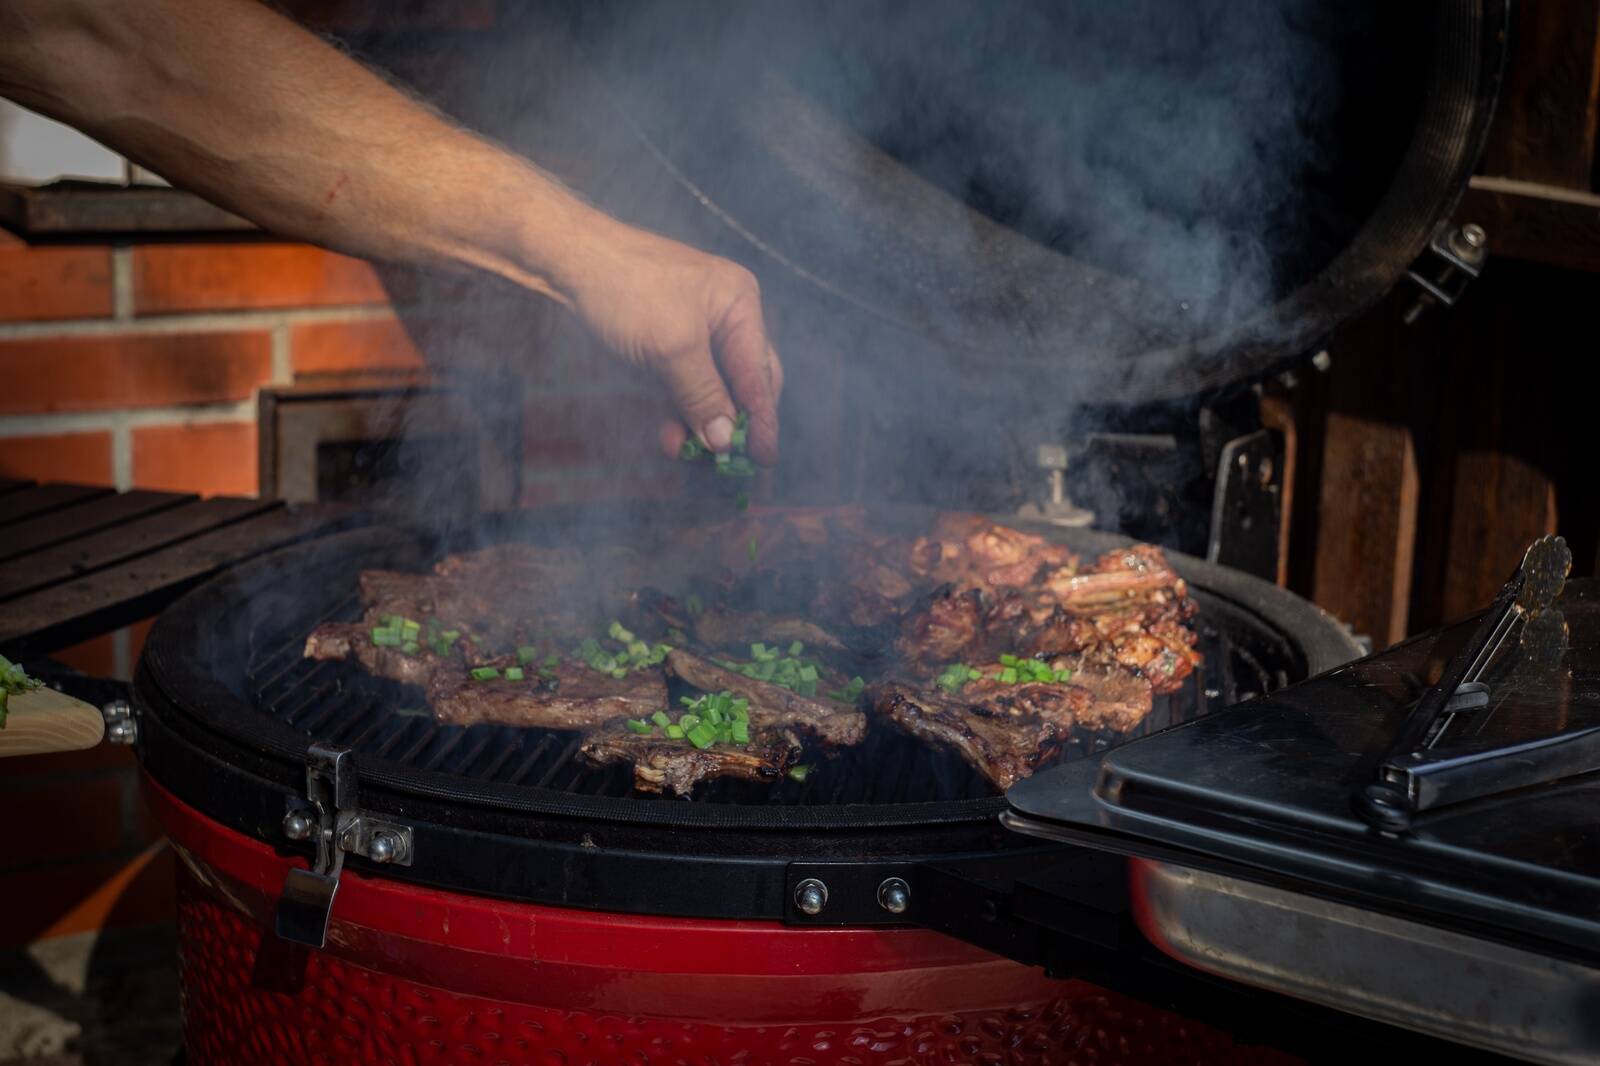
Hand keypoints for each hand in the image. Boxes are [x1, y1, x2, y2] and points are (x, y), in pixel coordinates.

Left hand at [555, 218, 782, 464]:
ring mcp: (693, 330)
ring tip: (690, 456)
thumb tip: (725, 440)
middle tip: (731, 465)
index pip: (760, 373)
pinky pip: (682, 385)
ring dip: (701, 425)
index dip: (763, 420)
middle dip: (733, 425)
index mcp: (739, 306)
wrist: (567, 261)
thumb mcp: (672, 346)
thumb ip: (702, 395)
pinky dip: (678, 412)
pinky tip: (671, 437)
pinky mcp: (664, 343)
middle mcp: (723, 317)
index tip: (764, 460)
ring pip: (709, 390)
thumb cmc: (627, 290)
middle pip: (742, 383)